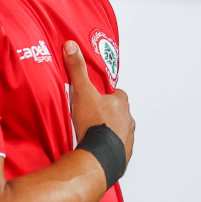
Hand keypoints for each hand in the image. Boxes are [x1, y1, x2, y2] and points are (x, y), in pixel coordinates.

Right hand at [64, 41, 133, 162]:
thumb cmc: (94, 124)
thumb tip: (72, 46)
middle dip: (108, 112)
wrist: (100, 155)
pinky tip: (96, 146)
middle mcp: (128, 119)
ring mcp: (128, 137)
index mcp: (120, 103)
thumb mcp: (82, 92)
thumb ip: (77, 69)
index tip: (97, 96)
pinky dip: (109, 146)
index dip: (107, 94)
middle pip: (119, 112)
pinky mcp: (123, 153)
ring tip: (92, 131)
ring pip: (119, 129)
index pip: (117, 94)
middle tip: (91, 114)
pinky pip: (117, 146)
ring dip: (109, 129)